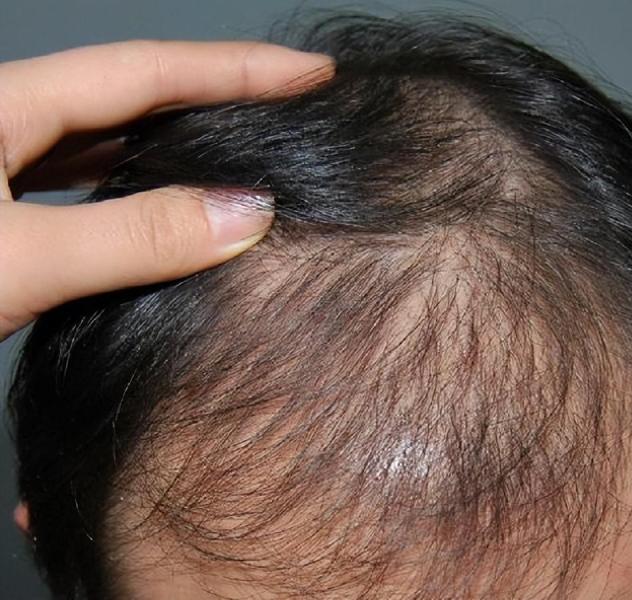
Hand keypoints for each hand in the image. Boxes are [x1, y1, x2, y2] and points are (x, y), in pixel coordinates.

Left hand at [0, 40, 333, 341]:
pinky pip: (84, 185)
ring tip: (245, 150)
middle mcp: (5, 123)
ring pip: (105, 143)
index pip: (145, 72)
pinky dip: (135, 190)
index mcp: (3, 105)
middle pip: (130, 98)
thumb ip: (134, 237)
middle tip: (292, 105)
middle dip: (215, 98)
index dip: (234, 69)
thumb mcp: (24, 257)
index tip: (310, 74)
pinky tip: (164, 203)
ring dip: (176, 147)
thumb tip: (247, 215)